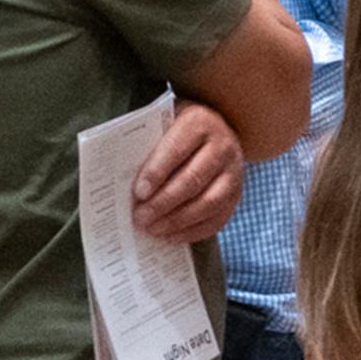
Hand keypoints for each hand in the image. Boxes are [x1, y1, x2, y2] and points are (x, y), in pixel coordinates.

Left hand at [131, 96, 246, 244]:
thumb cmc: (178, 130)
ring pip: (208, 203)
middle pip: (192, 180)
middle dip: (163, 203)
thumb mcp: (164, 125)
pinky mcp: (236, 195)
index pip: (176, 149)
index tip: (139, 193)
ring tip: (153, 229)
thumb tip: (124, 179)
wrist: (216, 130)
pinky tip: (170, 236)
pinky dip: (192, 232)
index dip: (157, 173)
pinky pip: (217, 219)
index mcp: (199, 123)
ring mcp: (234, 172)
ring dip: (177, 221)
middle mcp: (222, 146)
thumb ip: (148, 146)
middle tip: (140, 218)